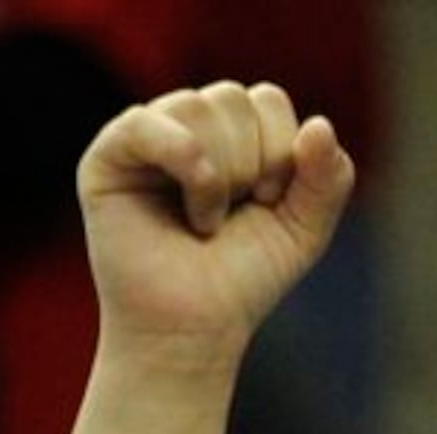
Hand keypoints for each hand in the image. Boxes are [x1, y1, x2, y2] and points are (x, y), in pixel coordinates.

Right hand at [77, 82, 354, 369]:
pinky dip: (187, 164)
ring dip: (221, 178)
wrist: (194, 331)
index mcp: (230, 134)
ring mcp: (145, 137)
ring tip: (208, 224)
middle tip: (235, 217)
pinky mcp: (108, 156)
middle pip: (233, 99)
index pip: (267, 100)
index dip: (282, 153)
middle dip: (251, 166)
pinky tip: (196, 214)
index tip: (271, 204)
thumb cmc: (241, 282)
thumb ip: (328, 180)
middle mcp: (185, 126)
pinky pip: (148, 123)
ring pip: (197, 107)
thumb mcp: (303, 231)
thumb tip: (321, 124)